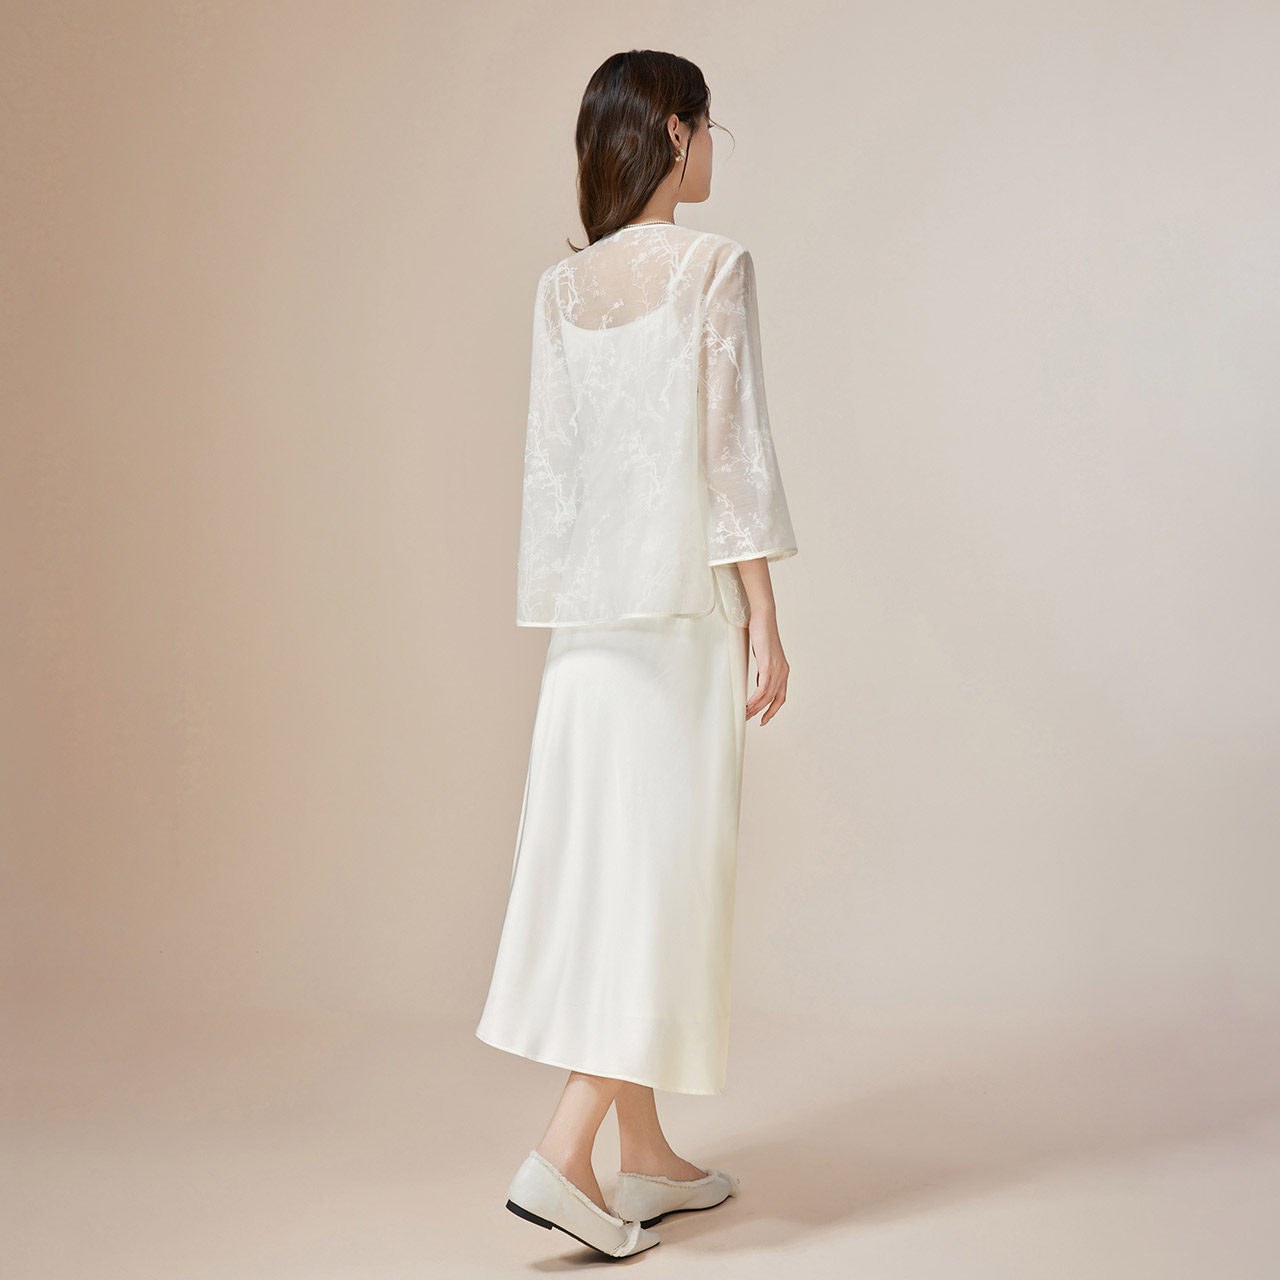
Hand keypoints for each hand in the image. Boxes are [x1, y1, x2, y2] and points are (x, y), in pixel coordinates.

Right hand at [744, 609, 788, 724]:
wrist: (763, 617)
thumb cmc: (762, 633)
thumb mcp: (764, 656)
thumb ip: (763, 670)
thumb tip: (759, 680)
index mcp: (783, 671)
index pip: (781, 697)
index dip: (773, 711)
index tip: (764, 719)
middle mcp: (783, 672)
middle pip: (774, 700)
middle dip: (761, 712)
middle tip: (749, 718)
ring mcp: (777, 669)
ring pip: (768, 696)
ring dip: (756, 707)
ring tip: (745, 713)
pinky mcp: (768, 665)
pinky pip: (763, 688)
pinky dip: (756, 699)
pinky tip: (748, 704)